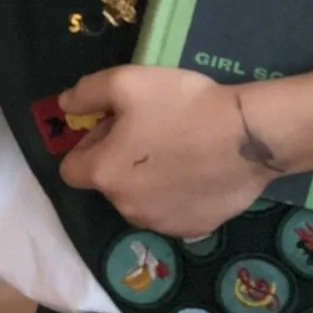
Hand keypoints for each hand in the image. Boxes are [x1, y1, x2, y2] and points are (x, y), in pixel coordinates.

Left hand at [57, 67, 276, 234]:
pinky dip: (179, 197)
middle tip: (154, 132)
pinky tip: (200, 173)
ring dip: (149, 181)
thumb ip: (87, 93)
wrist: (247, 137)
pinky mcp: (192, 230)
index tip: (117, 126)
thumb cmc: (183, 106)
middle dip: (122, 161)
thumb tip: (64, 104)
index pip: (72, 168)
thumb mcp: (128, 82)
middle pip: (109, 184)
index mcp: (103, 173)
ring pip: (141, 201)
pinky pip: (174, 212)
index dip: (90, 144)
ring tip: (181, 152)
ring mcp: (160, 224)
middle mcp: (124, 207)